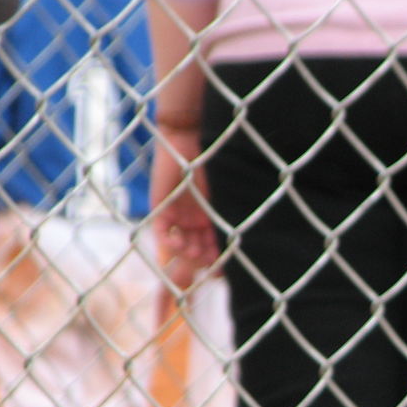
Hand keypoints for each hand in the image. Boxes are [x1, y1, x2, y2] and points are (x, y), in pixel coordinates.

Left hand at [151, 129, 218, 283]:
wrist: (190, 138)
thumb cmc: (215, 162)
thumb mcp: (226, 195)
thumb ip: (232, 216)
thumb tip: (247, 242)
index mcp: (212, 215)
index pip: (214, 245)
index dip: (219, 258)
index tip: (225, 269)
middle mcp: (193, 218)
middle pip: (197, 248)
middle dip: (204, 259)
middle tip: (211, 263)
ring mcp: (176, 213)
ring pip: (180, 244)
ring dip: (188, 253)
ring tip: (197, 254)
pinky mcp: (160, 206)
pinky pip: (161, 231)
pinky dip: (169, 241)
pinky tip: (179, 243)